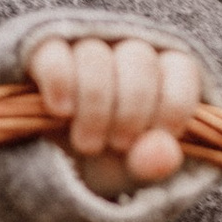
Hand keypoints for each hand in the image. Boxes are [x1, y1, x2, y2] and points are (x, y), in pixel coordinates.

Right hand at [25, 33, 204, 197]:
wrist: (51, 172)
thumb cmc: (106, 165)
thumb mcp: (132, 174)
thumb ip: (153, 164)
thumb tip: (161, 153)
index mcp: (160, 73)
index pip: (179, 67)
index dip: (173, 104)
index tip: (160, 139)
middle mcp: (123, 51)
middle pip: (138, 58)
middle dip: (131, 110)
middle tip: (118, 146)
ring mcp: (82, 47)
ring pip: (94, 55)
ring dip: (94, 104)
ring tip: (88, 145)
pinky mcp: (42, 52)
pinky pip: (53, 53)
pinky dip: (59, 82)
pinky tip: (61, 112)